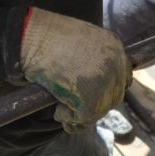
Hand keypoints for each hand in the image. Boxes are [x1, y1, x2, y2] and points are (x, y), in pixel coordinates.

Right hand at [21, 9, 130, 129]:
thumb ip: (93, 56)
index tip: (94, 95)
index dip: (108, 89)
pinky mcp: (90, 100)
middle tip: (76, 108)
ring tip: (63, 110)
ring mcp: (104, 82)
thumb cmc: (46, 37)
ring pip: (98, 110)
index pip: (122, 76)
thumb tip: (93, 80)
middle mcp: (115, 64)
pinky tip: (58, 111)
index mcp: (114, 46)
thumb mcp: (79, 40)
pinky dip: (69, 118)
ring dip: (81, 114)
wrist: (32, 39)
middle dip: (95, 105)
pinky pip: (82, 118)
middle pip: (113, 96)